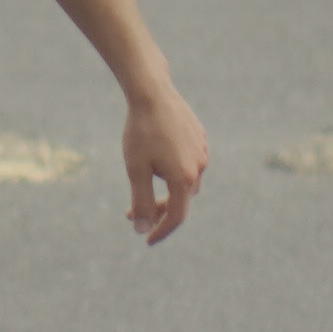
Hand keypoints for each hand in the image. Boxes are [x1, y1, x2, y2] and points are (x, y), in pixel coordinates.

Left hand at [121, 80, 209, 243]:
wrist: (151, 92)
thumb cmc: (141, 132)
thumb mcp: (136, 170)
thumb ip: (141, 202)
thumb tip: (142, 230)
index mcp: (184, 178)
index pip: (176, 216)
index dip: (161, 231)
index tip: (146, 239)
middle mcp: (199, 166)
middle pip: (180, 200)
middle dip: (157, 210)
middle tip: (131, 212)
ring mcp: (201, 151)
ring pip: (185, 181)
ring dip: (166, 190)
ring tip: (142, 181)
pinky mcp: (199, 137)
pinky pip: (188, 162)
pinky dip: (172, 171)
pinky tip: (155, 161)